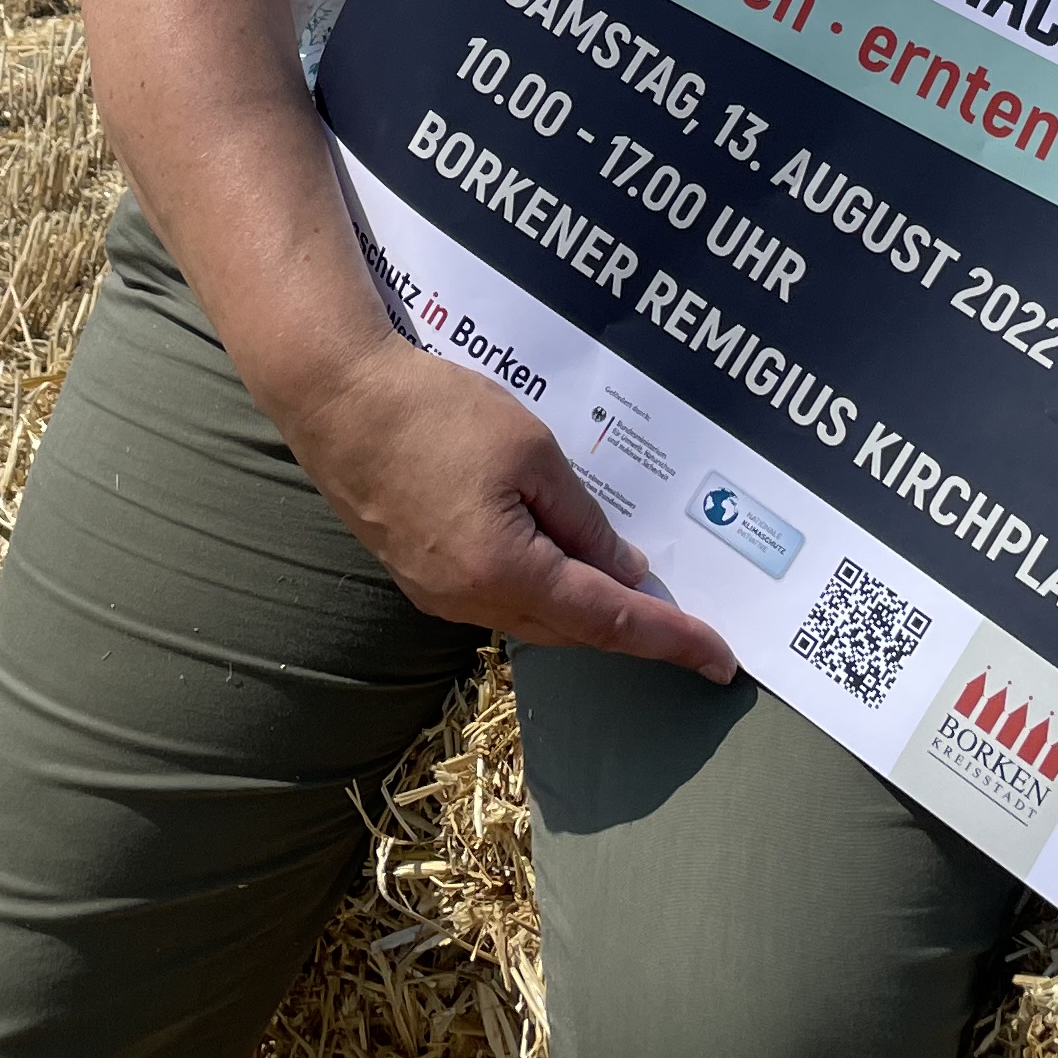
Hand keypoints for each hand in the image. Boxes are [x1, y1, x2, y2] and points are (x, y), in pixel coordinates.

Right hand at [282, 333, 738, 681]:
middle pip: (571, 630)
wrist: (336, 397)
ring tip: (631, 584)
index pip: (609, 621)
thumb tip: (624, 573)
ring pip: (534, 618)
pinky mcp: (418, 575)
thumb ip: (583, 521)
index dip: (670, 639)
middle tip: (686, 616)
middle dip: (629, 626)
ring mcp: (437, 595)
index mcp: (506, 573)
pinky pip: (499, 599)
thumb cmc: (437, 412)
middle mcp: (470, 602)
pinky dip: (542, 589)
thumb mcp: (532, 452)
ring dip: (583, 607)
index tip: (720, 660)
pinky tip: (562, 559)